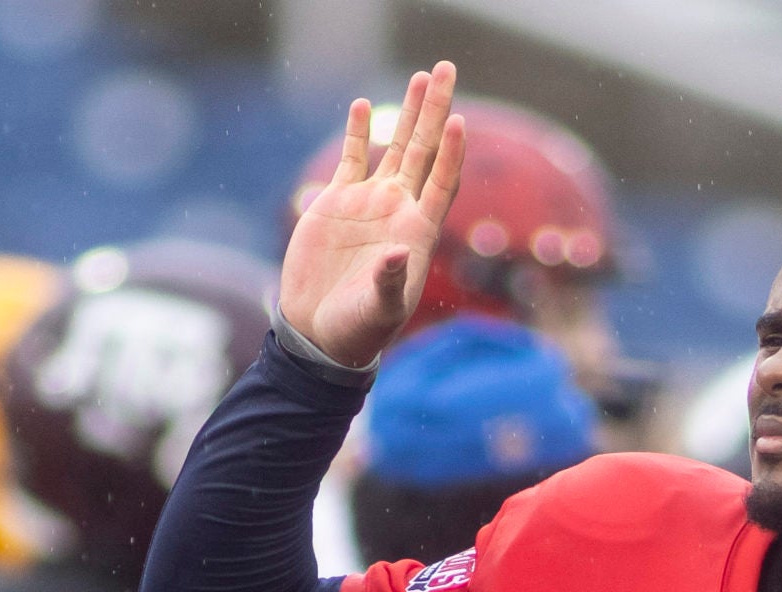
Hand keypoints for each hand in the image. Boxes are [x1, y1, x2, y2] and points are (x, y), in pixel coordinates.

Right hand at [278, 61, 468, 367]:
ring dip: (408, 112)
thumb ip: (388, 282)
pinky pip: (354, 158)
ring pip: (396, 145)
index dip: (451, 152)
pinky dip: (360, 133)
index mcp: (418, 231)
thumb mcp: (378, 310)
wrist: (321, 331)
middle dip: (437, 110)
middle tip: (447, 69)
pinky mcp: (338, 202)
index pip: (443, 181)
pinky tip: (364, 105)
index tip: (460, 120)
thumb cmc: (359, 328)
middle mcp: (399, 209)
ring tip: (421, 76)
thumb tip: (395, 254)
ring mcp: (370, 202)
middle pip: (426, 149)